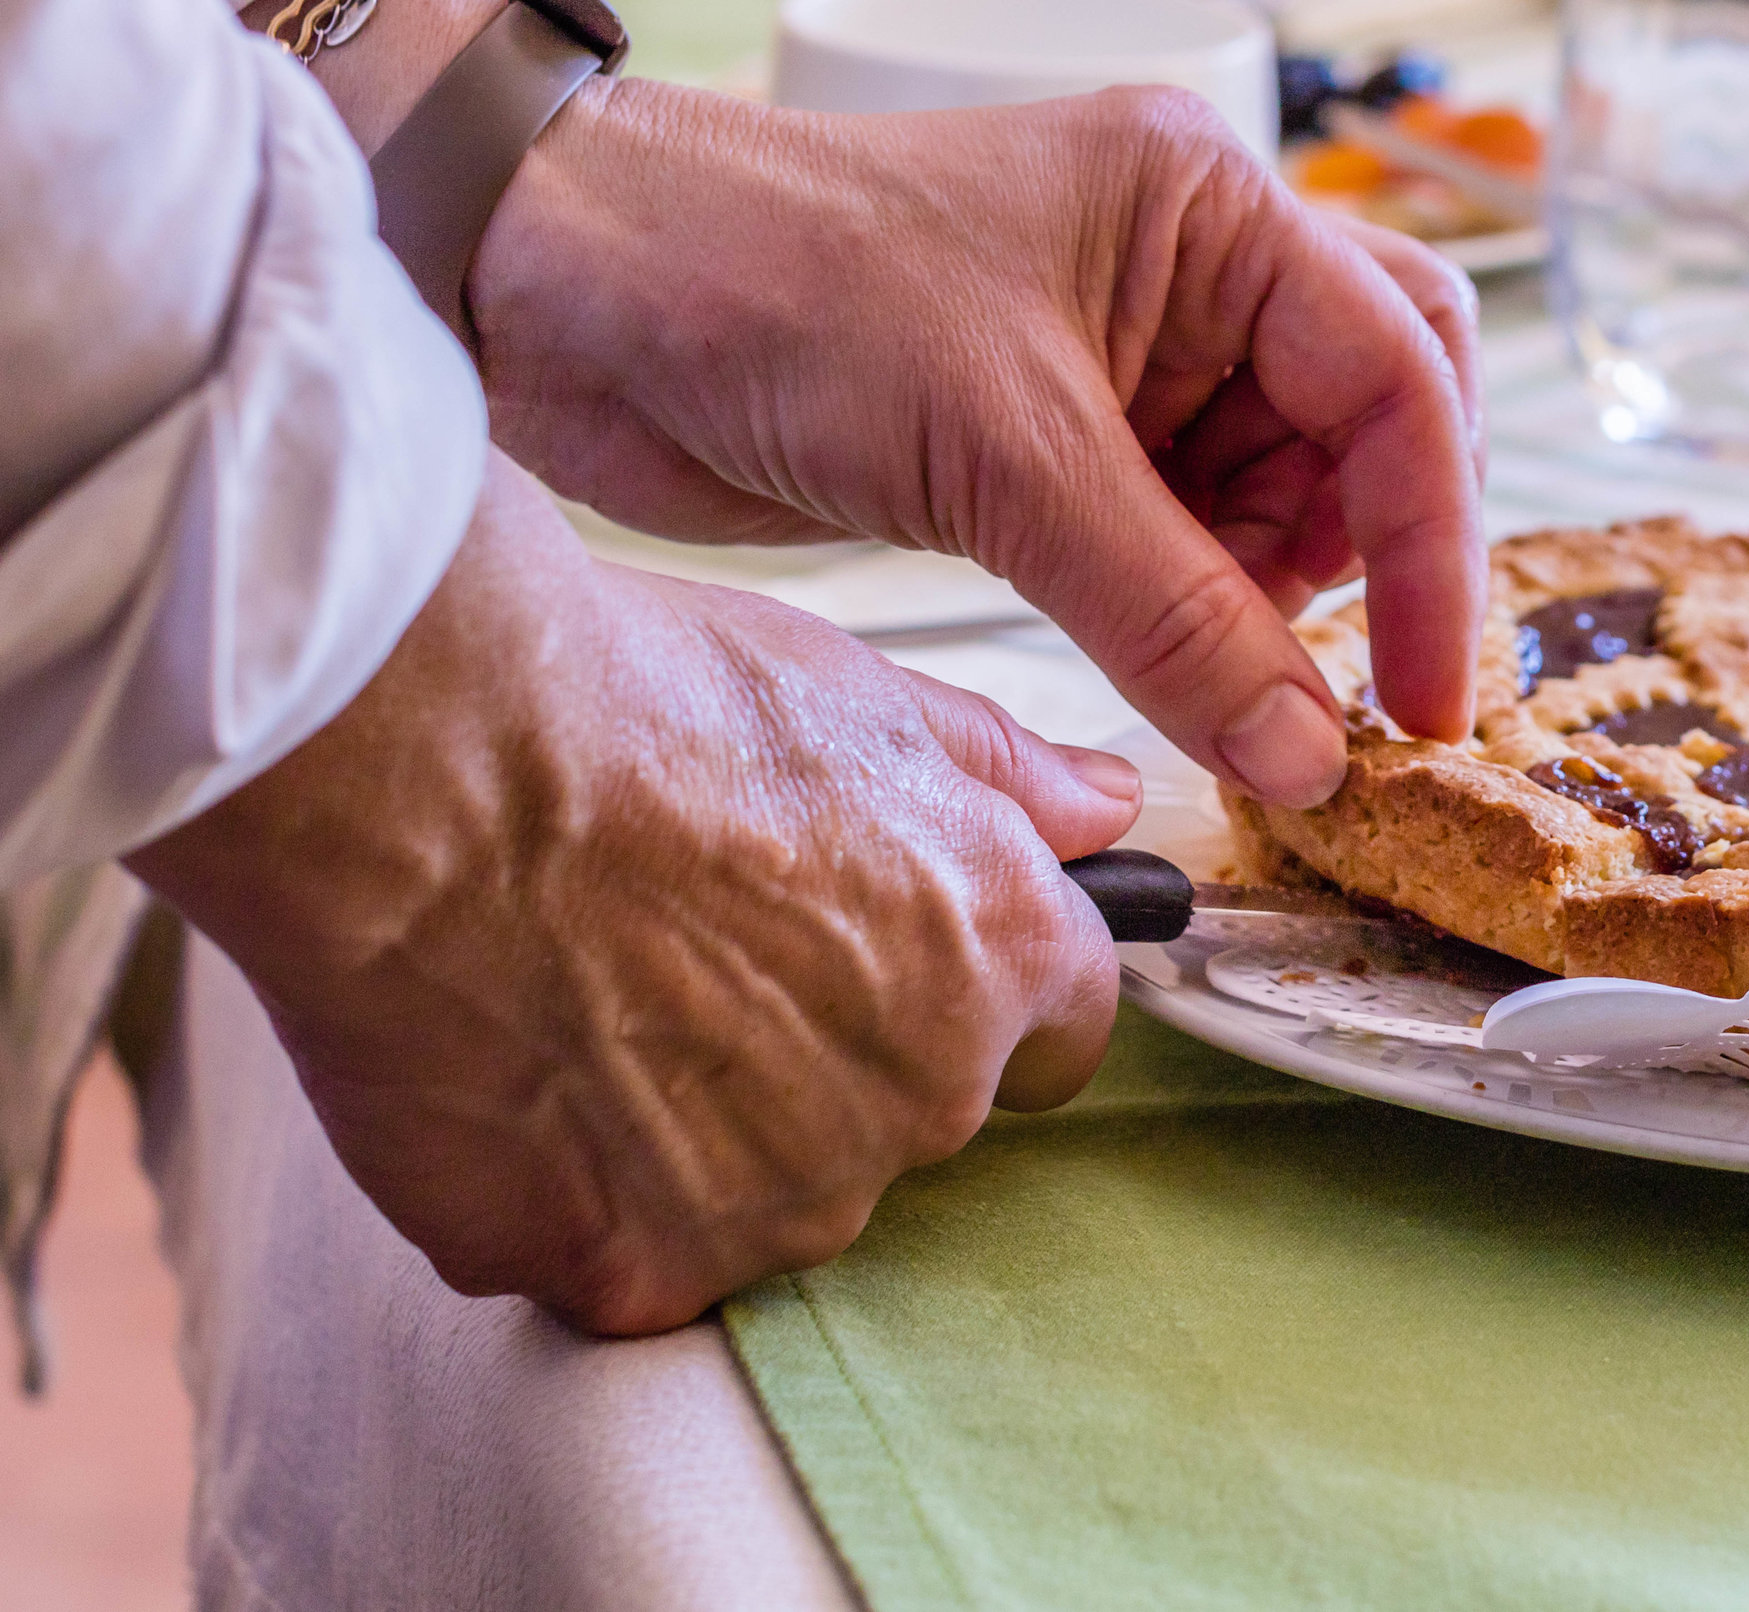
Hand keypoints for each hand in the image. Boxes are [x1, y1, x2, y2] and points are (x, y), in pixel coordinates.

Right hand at [129, 458, 1127, 1335]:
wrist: (425, 767)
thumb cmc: (635, 705)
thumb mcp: (859, 693)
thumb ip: (1003, 775)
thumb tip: (1104, 808)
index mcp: (993, 953)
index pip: (1060, 1028)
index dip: (978, 985)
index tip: (897, 956)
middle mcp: (918, 1098)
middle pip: (912, 1113)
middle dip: (835, 1048)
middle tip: (700, 942)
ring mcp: (777, 1205)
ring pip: (775, 1192)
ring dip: (710, 1125)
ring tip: (597, 989)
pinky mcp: (631, 1274)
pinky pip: (637, 1251)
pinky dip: (588, 1188)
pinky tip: (526, 1067)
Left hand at [470, 81, 1485, 809]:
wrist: (565, 287)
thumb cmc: (775, 278)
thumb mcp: (1007, 448)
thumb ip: (1175, 610)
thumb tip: (1308, 750)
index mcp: (1210, 208)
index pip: (1398, 372)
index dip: (1435, 541)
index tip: (1432, 697)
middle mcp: (1185, 270)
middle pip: (1364, 422)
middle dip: (1366, 553)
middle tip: (1333, 686)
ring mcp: (1115, 355)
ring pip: (1272, 494)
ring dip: (1267, 598)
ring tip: (1209, 670)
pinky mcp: (1039, 438)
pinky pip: (1171, 538)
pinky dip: (1184, 613)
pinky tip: (1153, 660)